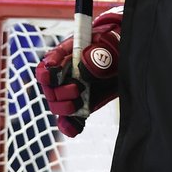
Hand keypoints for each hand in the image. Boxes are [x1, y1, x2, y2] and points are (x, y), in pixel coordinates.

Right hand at [35, 7, 121, 137]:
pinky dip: (70, 126)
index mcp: (64, 55)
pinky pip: (69, 120)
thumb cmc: (112, 46)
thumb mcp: (108, 44)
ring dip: (65, 108)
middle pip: (49, 89)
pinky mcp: (81, 105)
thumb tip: (84, 68)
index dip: (47, 72)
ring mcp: (71, 91)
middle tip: (77, 89)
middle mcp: (63, 75)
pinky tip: (75, 127)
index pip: (47, 64)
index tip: (56, 74)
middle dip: (60, 92)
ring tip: (81, 103)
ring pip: (56, 106)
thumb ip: (97, 53)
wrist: (124, 57)